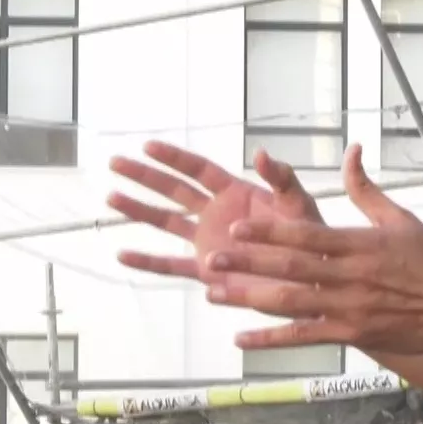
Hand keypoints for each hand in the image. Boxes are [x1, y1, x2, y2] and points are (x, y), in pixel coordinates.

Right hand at [108, 141, 322, 297]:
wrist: (312, 277)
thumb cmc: (310, 235)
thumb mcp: (298, 202)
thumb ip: (281, 178)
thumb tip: (261, 153)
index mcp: (235, 192)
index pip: (197, 170)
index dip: (173, 158)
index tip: (147, 146)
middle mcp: (216, 214)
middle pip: (174, 190)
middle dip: (145, 177)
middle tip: (115, 162)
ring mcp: (208, 242)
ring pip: (166, 223)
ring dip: (139, 210)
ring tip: (110, 197)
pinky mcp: (208, 272)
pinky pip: (172, 267)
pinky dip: (148, 263)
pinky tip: (122, 256)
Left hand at [205, 144, 422, 355]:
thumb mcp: (399, 217)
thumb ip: (366, 189)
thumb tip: (351, 151)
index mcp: (359, 243)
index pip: (306, 236)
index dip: (269, 233)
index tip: (237, 227)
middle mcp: (349, 276)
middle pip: (290, 268)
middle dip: (247, 262)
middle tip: (211, 257)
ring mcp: (349, 309)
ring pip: (290, 303)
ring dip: (249, 298)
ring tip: (214, 292)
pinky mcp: (352, 334)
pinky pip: (304, 337)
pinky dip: (271, 339)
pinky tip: (241, 339)